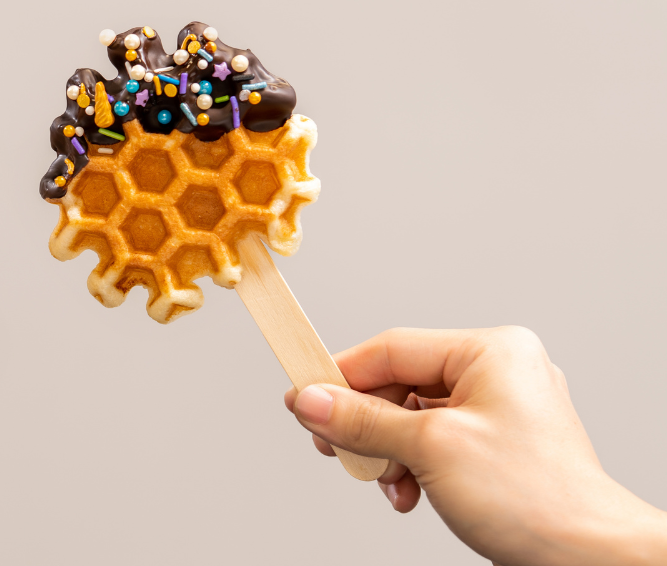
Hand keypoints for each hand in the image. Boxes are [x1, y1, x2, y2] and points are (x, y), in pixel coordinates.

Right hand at [283, 326, 665, 565]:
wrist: (590, 558)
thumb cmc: (534, 497)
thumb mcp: (430, 449)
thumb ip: (363, 420)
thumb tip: (310, 401)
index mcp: (491, 351)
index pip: (391, 348)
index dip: (340, 376)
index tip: (302, 399)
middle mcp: (498, 371)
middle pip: (398, 383)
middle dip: (367, 425)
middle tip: (335, 448)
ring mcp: (500, 408)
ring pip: (412, 416)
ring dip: (388, 452)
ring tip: (386, 481)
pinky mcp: (497, 443)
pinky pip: (434, 440)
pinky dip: (412, 465)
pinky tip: (408, 492)